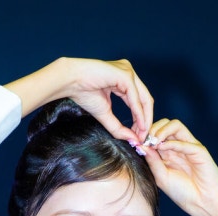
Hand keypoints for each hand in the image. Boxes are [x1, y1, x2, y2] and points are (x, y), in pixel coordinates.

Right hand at [5, 57, 152, 141]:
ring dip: (145, 119)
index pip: (140, 101)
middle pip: (146, 100)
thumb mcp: (104, 114)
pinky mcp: (125, 75)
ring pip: (144, 98)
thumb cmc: (84, 93)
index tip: (140, 137)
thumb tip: (132, 140)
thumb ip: (118, 128)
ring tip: (142, 134)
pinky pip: (135, 97)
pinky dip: (138, 112)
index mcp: (124, 80)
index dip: (142, 120)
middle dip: (146, 121)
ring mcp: (128, 72)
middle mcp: (129, 73)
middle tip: (143, 138)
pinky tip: (139, 125)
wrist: (71, 81)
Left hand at [142, 118, 217, 215]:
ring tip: (153, 141)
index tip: (135, 141)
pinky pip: (184, 140)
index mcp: (168, 152)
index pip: (155, 133)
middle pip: (164, 124)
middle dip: (151, 129)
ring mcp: (189, 146)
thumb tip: (140, 145)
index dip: (144, 134)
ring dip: (161, 130)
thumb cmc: (183, 192)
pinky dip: (171, 142)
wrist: (203, 203)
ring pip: (175, 125)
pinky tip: (162, 148)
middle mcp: (178, 146)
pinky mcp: (199, 150)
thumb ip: (152, 161)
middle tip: (143, 140)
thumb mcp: (161, 177)